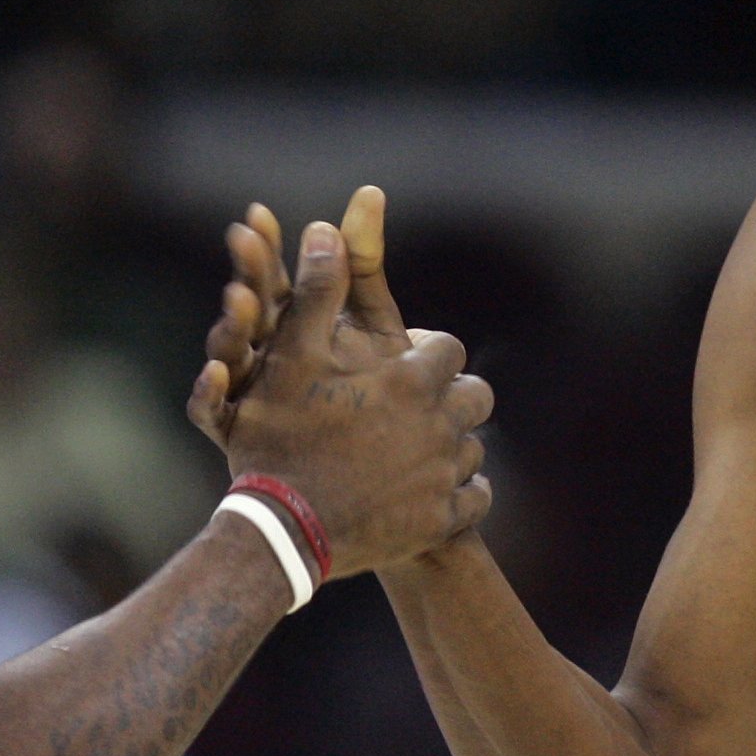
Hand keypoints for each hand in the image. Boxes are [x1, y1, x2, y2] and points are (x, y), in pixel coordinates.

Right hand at [191, 215, 490, 578]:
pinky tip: (432, 490)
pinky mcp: (441, 520)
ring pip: (473, 447)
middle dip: (450, 397)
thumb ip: (316, 291)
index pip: (449, 350)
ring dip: (451, 443)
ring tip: (415, 450)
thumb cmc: (280, 438)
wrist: (282, 530)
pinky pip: (475, 497)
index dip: (426, 354)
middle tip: (415, 409)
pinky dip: (459, 493)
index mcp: (411, 379)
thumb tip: (323, 225)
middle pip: (475, 396)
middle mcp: (440, 424)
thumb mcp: (291, 358)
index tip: (402, 366)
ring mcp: (444, 475)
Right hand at [199, 186, 405, 432]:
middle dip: (246, 277)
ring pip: (228, 358)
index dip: (263, 249)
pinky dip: (208, 396)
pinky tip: (211, 376)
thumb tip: (371, 191)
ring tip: (234, 303)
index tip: (257, 213)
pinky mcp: (231, 435)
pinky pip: (212, 414)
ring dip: (228, 330)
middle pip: (247, 311)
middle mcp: (257, 354)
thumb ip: (362, 263)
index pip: (270, 280)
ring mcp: (242, 394)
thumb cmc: (363, 397)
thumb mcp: (367, 325)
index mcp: (286, 325)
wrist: (332, 483)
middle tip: (241, 244)